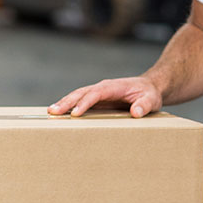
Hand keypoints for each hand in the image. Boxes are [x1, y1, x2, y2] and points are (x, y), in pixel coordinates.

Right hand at [48, 76, 162, 117]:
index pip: (95, 94)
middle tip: (53, 112)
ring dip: (64, 104)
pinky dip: (69, 107)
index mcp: (113, 87)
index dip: (85, 103)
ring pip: (77, 96)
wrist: (149, 88)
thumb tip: (135, 112)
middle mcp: (102, 88)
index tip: (75, 113)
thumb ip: (144, 105)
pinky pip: (81, 102)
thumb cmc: (149, 94)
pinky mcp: (97, 100)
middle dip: (67, 102)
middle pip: (81, 93)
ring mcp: (98, 93)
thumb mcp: (151, 100)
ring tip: (51, 113)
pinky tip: (60, 114)